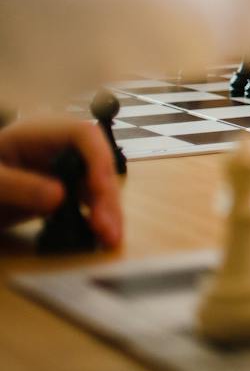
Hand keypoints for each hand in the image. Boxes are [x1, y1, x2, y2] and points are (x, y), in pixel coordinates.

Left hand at [0, 117, 122, 247]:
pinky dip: (98, 218)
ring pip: (100, 184)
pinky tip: (104, 237)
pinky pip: (90, 201)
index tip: (99, 189)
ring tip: (111, 239)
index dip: (98, 158)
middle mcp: (64, 147)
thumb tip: (60, 198)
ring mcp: (69, 168)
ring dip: (109, 211)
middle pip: (98, 162)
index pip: (83, 134)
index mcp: (43, 132)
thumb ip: (17, 185)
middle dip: (106, 194)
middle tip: (106, 227)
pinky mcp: (69, 189)